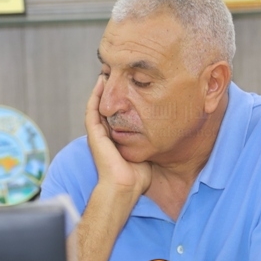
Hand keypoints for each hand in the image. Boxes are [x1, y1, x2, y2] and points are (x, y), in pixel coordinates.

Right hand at [85, 76, 151, 198]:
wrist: (124, 187)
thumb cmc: (138, 176)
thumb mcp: (147, 151)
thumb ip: (151, 140)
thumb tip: (168, 128)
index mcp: (115, 138)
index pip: (116, 113)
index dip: (120, 98)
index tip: (128, 83)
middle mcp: (105, 135)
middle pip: (105, 106)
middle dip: (109, 89)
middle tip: (114, 72)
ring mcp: (97, 134)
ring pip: (96, 105)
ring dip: (100, 89)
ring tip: (106, 72)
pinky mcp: (94, 134)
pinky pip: (92, 110)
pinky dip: (95, 96)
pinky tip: (100, 83)